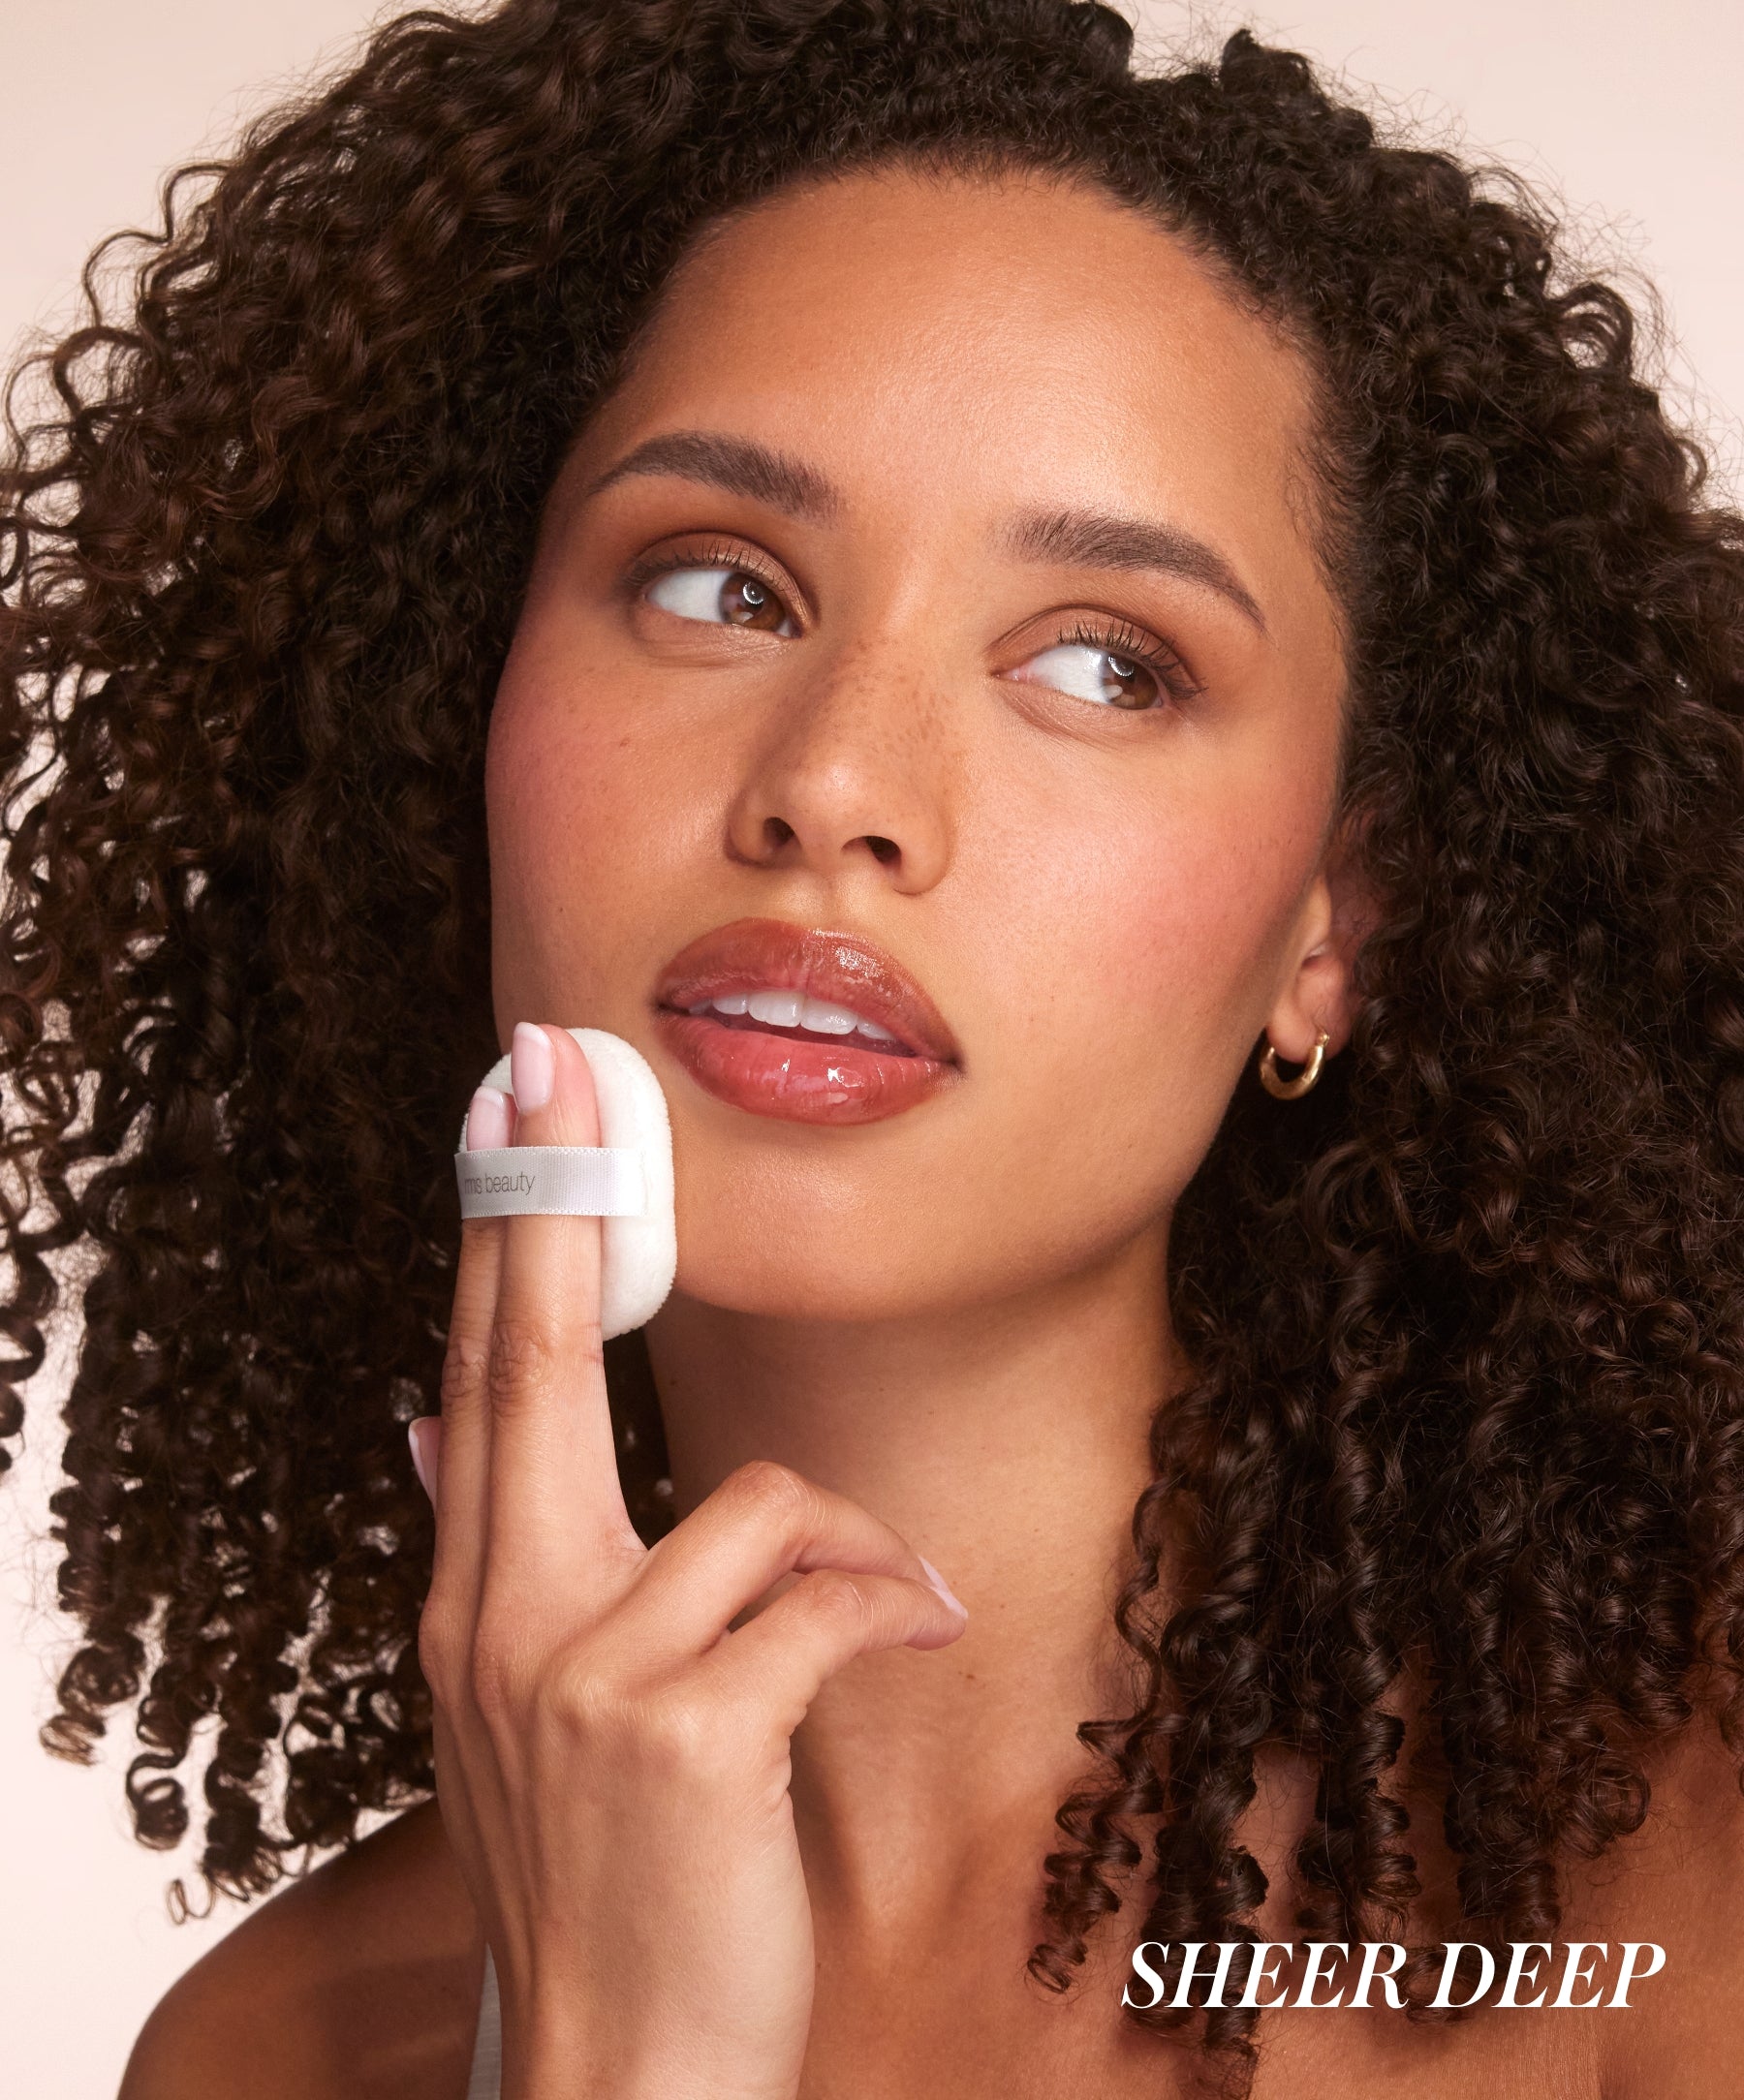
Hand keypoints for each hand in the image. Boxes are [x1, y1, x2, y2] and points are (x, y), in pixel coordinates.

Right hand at [412, 1022, 967, 2099]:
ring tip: (884, 1609)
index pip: (478, 1381)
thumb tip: (433, 1426)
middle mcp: (503, 1620)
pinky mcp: (685, 1732)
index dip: (494, 1238)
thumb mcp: (512, 1717)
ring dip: (848, 1547)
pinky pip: (828, 1600)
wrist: (624, 2075)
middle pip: (535, 1368)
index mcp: (471, 1606)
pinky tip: (924, 1633)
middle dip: (554, 1209)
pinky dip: (897, 1604)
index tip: (504, 1112)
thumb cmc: (611, 1879)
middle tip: (564, 1076)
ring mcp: (582, 1676)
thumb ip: (488, 1562)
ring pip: (756, 1501)